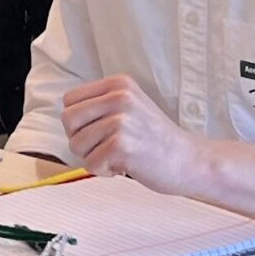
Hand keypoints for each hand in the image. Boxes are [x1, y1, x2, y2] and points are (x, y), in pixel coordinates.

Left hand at [58, 75, 200, 193]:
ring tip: (119, 156)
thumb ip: (100, 105)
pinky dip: (104, 171)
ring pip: (76, 144)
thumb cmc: (155, 139)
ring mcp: (121, 121)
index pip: (69, 101)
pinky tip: (125, 166)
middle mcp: (119, 97)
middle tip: (104, 147)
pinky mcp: (122, 145)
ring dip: (93, 157)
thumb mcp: (129, 106)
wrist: (189, 160)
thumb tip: (65, 117)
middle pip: (67, 120)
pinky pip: (90, 164)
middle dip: (80, 139)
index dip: (78, 122)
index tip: (100, 131)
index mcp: (118, 84)